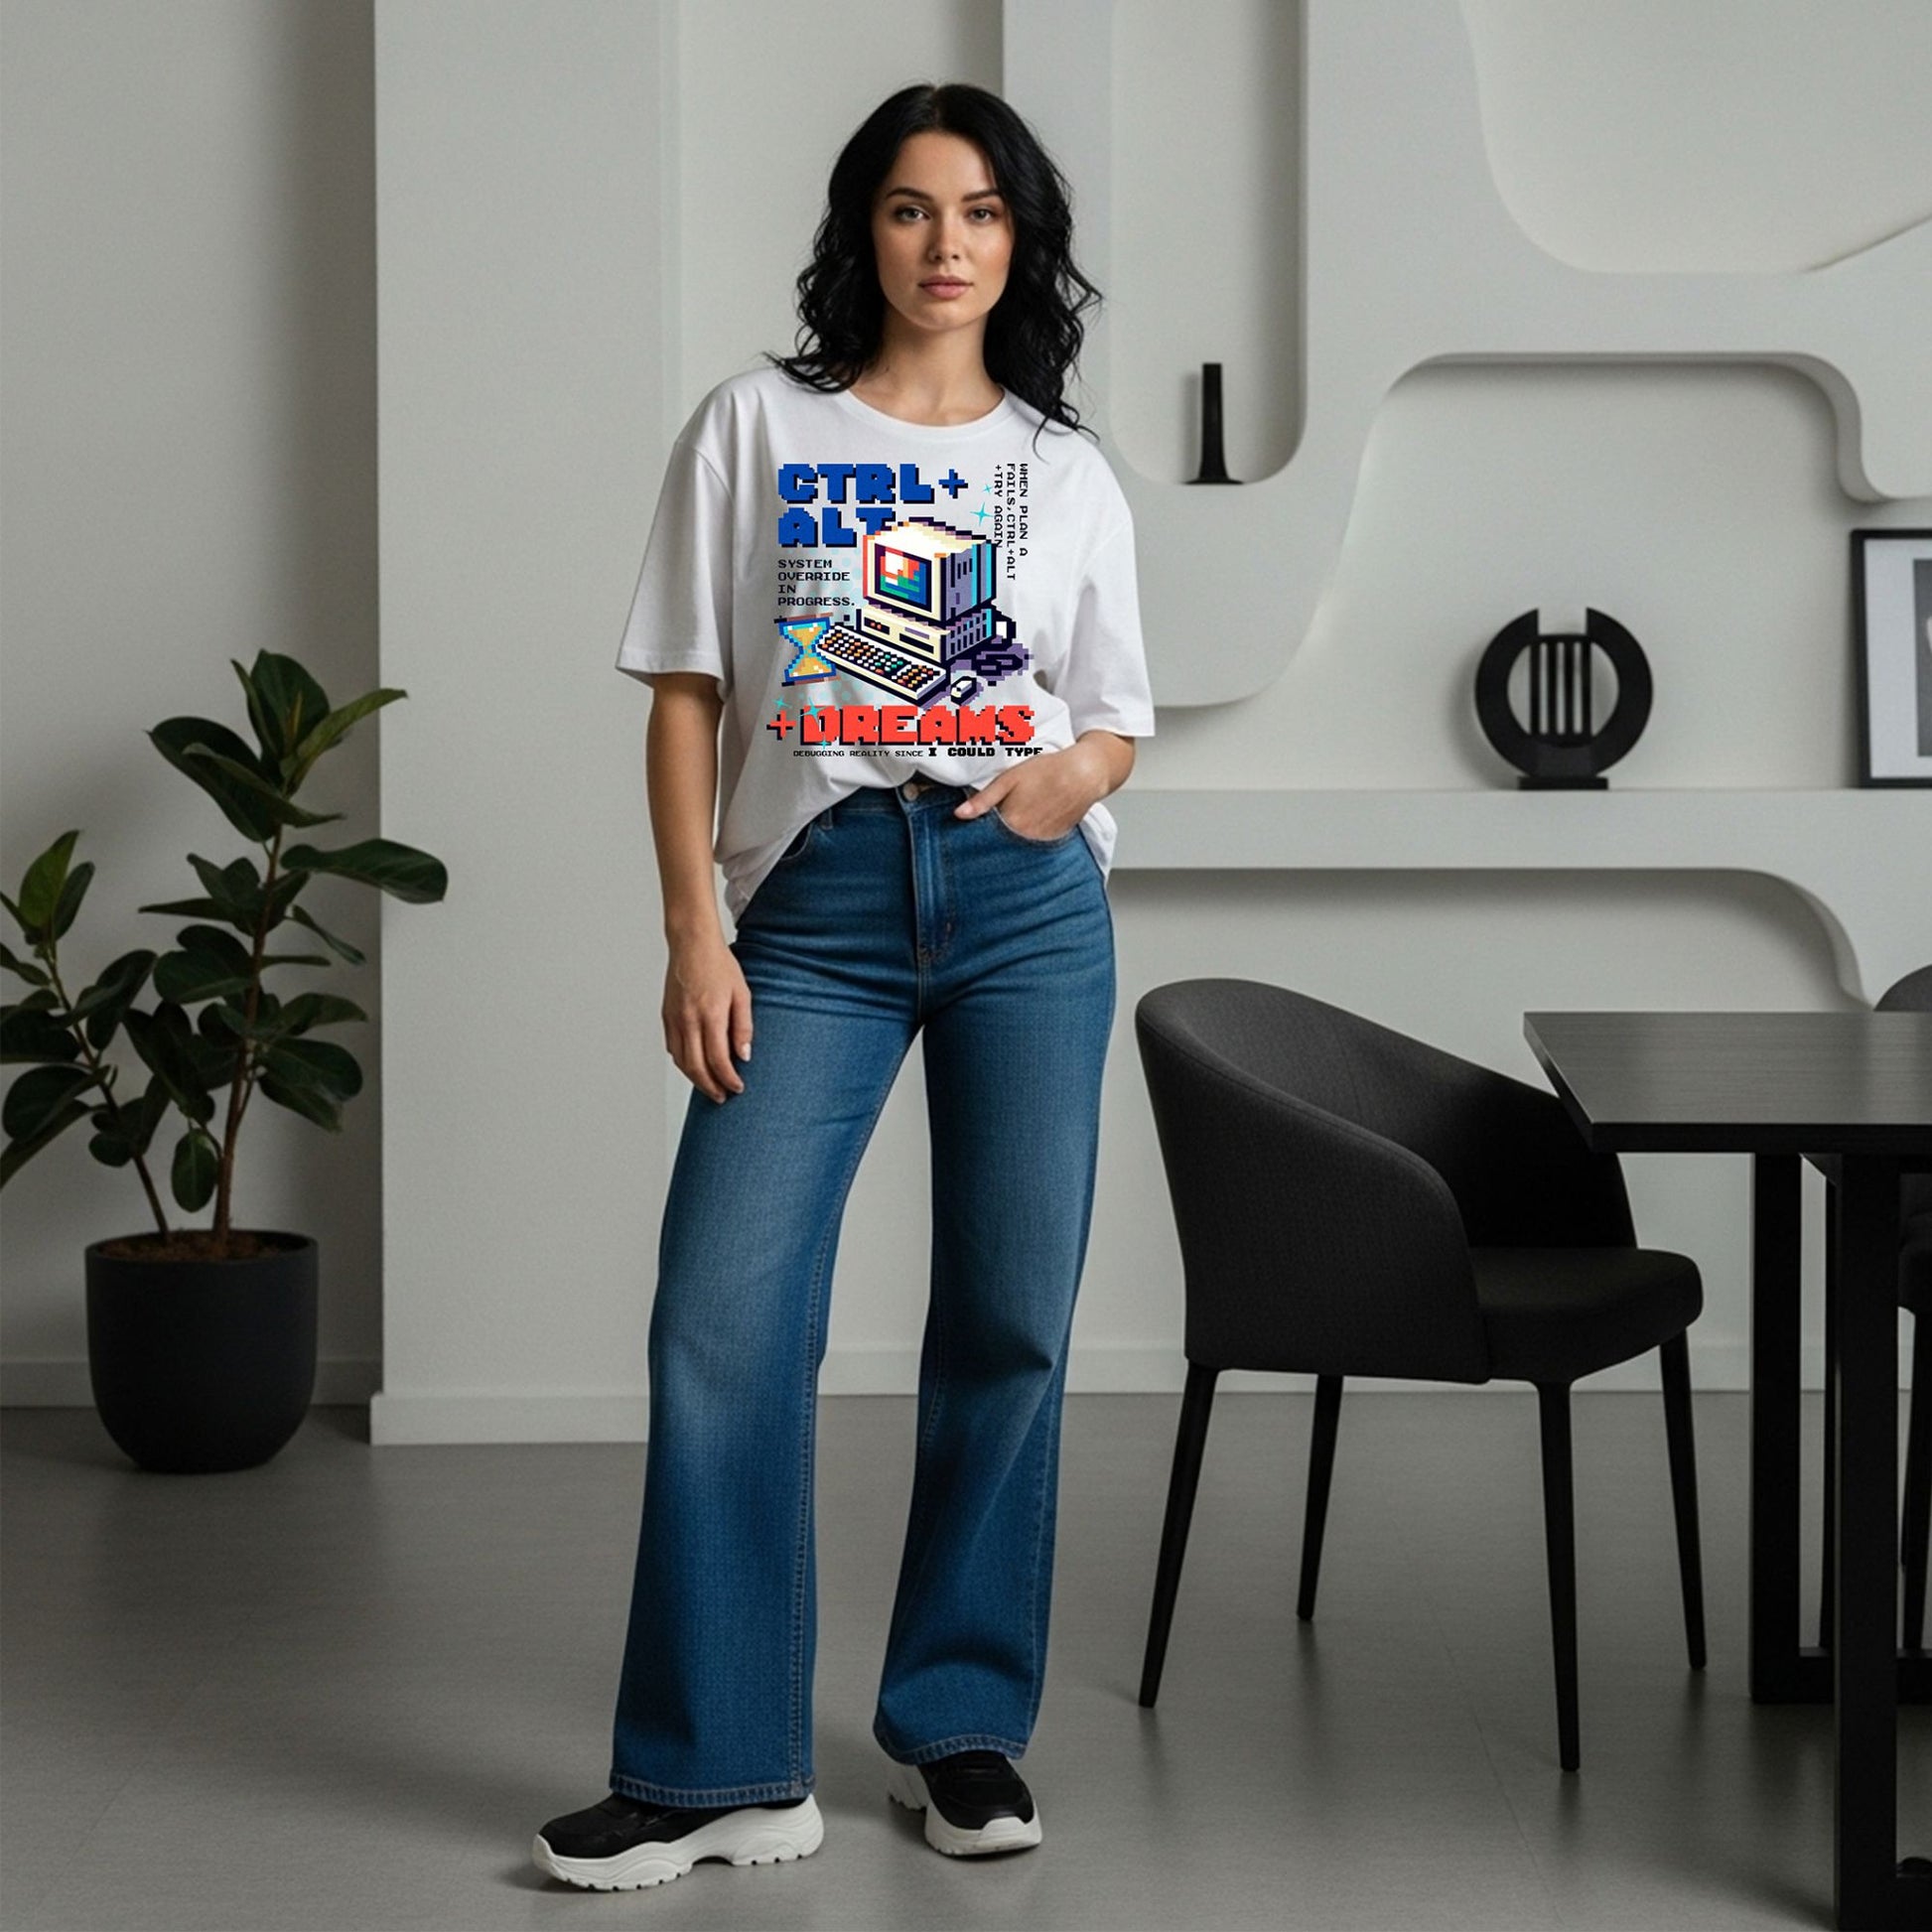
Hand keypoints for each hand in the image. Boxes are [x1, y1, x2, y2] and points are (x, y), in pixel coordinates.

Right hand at [662, 932, 752, 1101]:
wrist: (692, 944)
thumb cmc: (720, 965)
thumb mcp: (742, 994)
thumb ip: (743, 1026)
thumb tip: (744, 1056)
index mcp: (710, 1015)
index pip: (718, 1060)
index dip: (728, 1079)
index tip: (738, 1088)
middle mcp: (688, 1020)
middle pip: (696, 1067)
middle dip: (710, 1087)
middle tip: (723, 1097)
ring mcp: (674, 1019)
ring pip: (681, 1061)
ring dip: (696, 1079)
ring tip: (710, 1087)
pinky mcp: (666, 1016)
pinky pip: (673, 1048)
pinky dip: (684, 1063)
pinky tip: (695, 1066)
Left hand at [951, 742, 1103, 840]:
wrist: (1084, 773)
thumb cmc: (1046, 771)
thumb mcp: (1008, 780)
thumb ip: (983, 800)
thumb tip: (958, 815)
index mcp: (1011, 822)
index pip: (985, 837)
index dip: (978, 832)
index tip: (973, 829)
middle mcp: (1026, 837)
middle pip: (1002, 844)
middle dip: (995, 837)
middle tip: (998, 821)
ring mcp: (1042, 841)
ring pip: (1019, 845)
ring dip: (1013, 838)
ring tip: (1020, 817)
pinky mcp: (1055, 840)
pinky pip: (1036, 844)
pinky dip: (1030, 836)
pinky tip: (1033, 821)